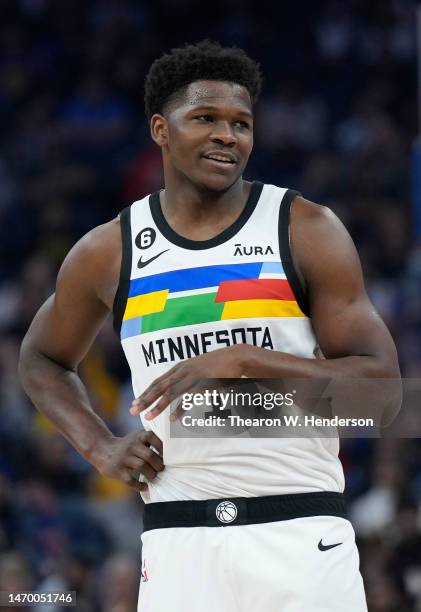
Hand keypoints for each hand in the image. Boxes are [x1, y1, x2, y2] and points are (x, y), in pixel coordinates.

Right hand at [91, 431, 163, 491]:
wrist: (101, 449)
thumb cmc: (126, 446)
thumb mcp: (136, 438)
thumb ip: (150, 442)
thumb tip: (171, 453)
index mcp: (137, 437)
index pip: (152, 438)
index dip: (162, 448)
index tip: (167, 456)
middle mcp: (130, 446)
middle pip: (149, 455)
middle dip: (158, 465)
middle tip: (161, 469)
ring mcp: (123, 458)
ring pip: (141, 466)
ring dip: (151, 474)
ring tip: (153, 476)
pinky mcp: (117, 470)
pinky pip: (130, 480)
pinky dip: (139, 485)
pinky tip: (145, 487)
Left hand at [130, 345, 248, 420]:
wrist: (236, 356)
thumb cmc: (217, 364)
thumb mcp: (197, 367)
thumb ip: (185, 376)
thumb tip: (176, 387)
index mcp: (180, 367)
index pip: (158, 381)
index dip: (146, 392)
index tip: (135, 403)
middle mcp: (184, 371)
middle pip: (160, 387)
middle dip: (145, 399)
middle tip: (132, 411)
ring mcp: (193, 377)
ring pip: (171, 393)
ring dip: (158, 406)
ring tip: (147, 417)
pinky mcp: (204, 384)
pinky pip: (189, 399)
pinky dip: (180, 410)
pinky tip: (172, 420)